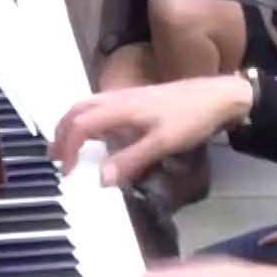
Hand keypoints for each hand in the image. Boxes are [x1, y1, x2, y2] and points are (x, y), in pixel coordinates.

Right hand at [52, 75, 254, 184]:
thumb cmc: (192, 118)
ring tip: (69, 146)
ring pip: (89, 105)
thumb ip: (131, 160)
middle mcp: (120, 97)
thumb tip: (99, 180)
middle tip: (55, 157)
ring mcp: (129, 96)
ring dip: (74, 124)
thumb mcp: (163, 143)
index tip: (67, 171)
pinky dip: (90, 120)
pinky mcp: (140, 98)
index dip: (68, 147)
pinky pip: (103, 106)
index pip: (81, 124)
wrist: (220, 96)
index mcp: (121, 107)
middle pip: (79, 109)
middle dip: (62, 131)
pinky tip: (100, 136)